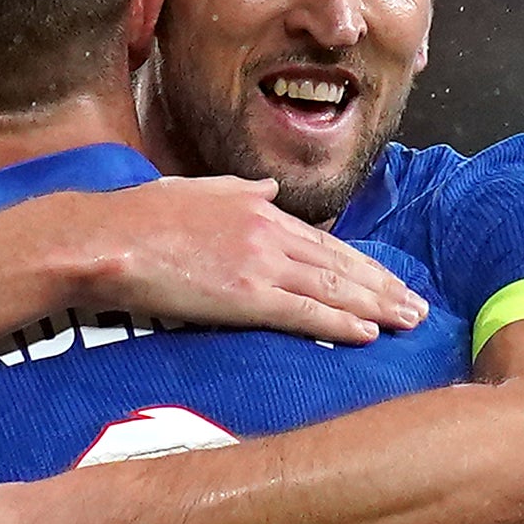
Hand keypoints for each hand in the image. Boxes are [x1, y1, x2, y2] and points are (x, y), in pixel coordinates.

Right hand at [63, 176, 425, 343]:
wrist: (104, 237)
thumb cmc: (140, 217)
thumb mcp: (197, 189)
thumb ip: (239, 191)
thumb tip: (269, 190)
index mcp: (258, 208)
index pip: (325, 242)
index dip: (363, 265)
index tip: (391, 280)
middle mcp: (268, 232)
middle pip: (340, 265)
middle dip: (384, 288)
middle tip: (418, 308)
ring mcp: (259, 263)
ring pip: (332, 287)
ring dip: (376, 307)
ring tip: (407, 322)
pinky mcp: (243, 295)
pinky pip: (303, 311)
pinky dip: (339, 323)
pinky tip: (367, 333)